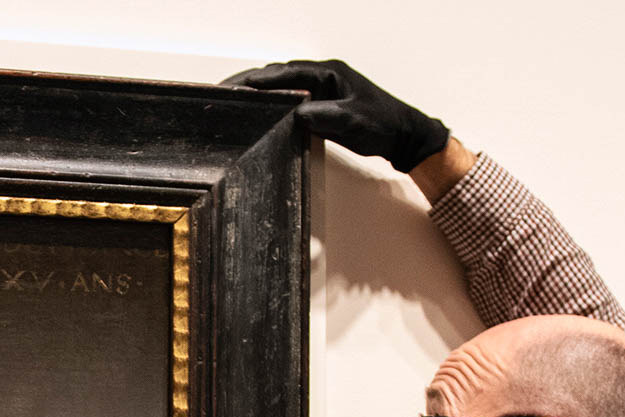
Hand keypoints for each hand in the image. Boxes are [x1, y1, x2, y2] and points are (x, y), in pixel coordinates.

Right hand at [224, 60, 448, 172]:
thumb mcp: (354, 121)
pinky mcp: (320, 103)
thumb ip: (326, 115)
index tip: (236, 87)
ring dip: (257, 90)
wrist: (403, 134)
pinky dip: (269, 101)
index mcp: (329, 73)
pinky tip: (256, 111)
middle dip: (249, 81)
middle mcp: (323, 76)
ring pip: (281, 85)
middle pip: (278, 74)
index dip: (259, 80)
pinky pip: (288, 98)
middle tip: (221, 91)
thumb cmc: (383, 124)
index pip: (287, 74)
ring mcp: (321, 89)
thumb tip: (298, 114)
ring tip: (230, 99)